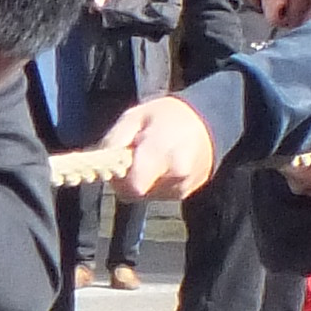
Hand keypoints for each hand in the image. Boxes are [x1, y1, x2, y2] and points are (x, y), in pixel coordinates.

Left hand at [103, 95, 223, 203]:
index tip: (118, 164)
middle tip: (133, 157)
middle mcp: (175, 175)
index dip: (119, 180)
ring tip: (151, 156)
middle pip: (137, 194)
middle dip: (128, 179)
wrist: (210, 120)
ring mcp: (183, 187)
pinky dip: (155, 182)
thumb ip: (114, 140)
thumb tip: (100, 162)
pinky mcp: (186, 193)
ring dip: (142, 181)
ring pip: (147, 196)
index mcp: (161, 153)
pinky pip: (160, 194)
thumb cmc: (168, 114)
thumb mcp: (135, 116)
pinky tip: (162, 163)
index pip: (131, 187)